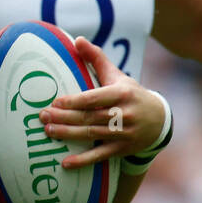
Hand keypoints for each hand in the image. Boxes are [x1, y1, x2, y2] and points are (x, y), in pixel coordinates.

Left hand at [38, 36, 166, 168]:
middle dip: (64, 117)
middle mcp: (124, 114)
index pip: (94, 98)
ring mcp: (124, 134)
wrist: (159, 120)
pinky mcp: (122, 149)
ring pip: (92, 134)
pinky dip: (83, 161)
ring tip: (48, 131)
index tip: (55, 102)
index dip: (74, 101)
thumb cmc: (131, 94)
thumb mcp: (117, 76)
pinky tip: (65, 163)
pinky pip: (100, 156)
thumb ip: (96, 59)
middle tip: (42, 116)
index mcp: (122, 94)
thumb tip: (77, 39)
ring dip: (68, 134)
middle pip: (89, 117)